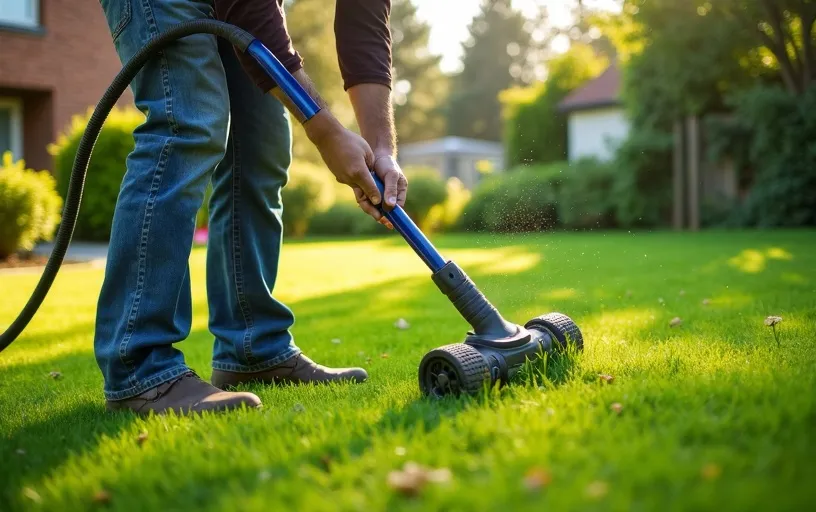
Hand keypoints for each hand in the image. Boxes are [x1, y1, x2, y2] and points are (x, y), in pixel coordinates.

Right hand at [304, 111, 388, 225]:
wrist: (327, 137)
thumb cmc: (350, 140)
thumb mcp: (366, 151)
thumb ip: (371, 167)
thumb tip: (374, 179)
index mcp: (358, 171)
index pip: (371, 189)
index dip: (379, 199)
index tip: (385, 208)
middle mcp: (349, 178)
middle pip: (363, 197)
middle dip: (372, 209)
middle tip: (381, 219)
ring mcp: (342, 178)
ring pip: (357, 191)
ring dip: (366, 199)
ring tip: (376, 209)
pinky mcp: (339, 176)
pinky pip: (352, 184)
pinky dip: (359, 188)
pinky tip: (366, 192)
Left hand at [353, 155, 406, 223]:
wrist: (375, 154)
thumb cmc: (387, 164)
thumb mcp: (391, 175)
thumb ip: (391, 189)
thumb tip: (391, 205)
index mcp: (400, 193)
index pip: (398, 208)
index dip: (393, 215)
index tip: (388, 220)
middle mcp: (390, 196)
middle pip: (386, 210)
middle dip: (381, 214)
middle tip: (378, 219)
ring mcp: (380, 195)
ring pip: (376, 207)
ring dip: (371, 209)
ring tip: (368, 208)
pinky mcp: (371, 193)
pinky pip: (368, 201)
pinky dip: (365, 202)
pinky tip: (362, 201)